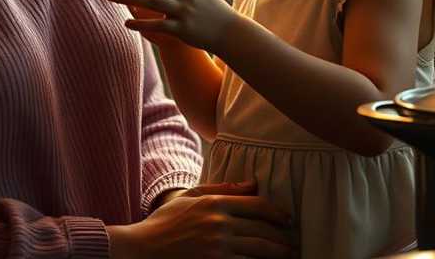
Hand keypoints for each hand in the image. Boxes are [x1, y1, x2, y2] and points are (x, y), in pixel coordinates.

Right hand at [107, 181, 297, 258]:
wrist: (141, 250)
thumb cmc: (164, 223)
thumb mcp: (189, 197)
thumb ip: (222, 189)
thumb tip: (254, 183)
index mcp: (214, 204)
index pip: (257, 205)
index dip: (277, 213)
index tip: (287, 220)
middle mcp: (219, 224)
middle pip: (263, 231)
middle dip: (282, 240)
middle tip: (294, 245)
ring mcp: (217, 248)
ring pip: (259, 252)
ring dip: (277, 255)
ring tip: (288, 257)